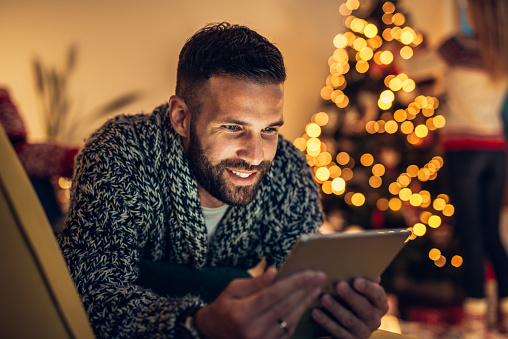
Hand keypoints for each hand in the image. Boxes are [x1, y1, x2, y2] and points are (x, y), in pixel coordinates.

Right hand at [194, 266, 325, 338]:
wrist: (212, 334)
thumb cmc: (223, 307)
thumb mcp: (232, 289)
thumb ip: (255, 283)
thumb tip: (274, 272)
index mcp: (242, 313)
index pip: (274, 294)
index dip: (294, 283)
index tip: (311, 273)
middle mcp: (253, 330)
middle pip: (285, 307)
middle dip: (305, 290)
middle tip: (320, 277)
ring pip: (290, 320)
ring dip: (305, 303)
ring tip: (317, 289)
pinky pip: (287, 331)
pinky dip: (298, 316)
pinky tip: (305, 304)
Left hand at [311, 278, 388, 338]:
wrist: (348, 327)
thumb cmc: (352, 300)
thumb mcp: (359, 292)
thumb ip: (362, 282)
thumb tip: (370, 272)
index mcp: (380, 305)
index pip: (378, 295)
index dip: (368, 288)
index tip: (356, 280)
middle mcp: (375, 320)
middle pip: (364, 308)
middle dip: (350, 296)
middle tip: (339, 285)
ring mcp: (363, 332)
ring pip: (349, 320)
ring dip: (335, 308)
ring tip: (324, 297)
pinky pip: (337, 332)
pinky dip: (325, 321)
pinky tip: (315, 311)